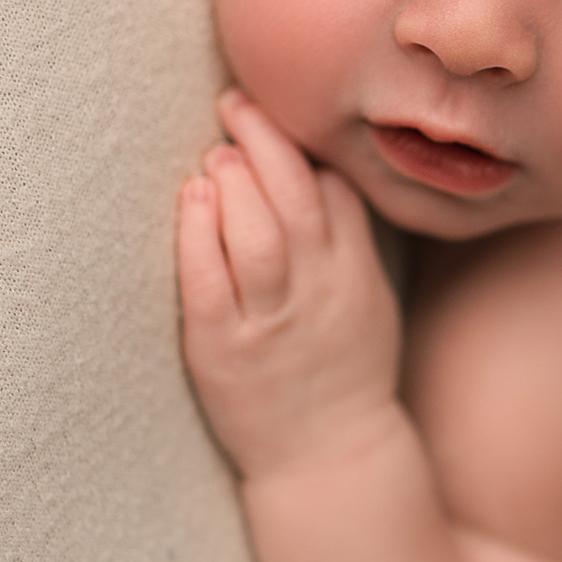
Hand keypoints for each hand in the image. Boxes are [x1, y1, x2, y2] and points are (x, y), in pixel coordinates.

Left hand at [177, 90, 401, 481]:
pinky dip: (200, 233)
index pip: (338, 194)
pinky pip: (211, 281)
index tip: (276, 113)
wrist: (330, 458)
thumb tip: (320, 176)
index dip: (304, 148)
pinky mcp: (224, 348)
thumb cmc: (344, 374)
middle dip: (264, 140)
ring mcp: (271, 321)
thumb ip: (350, 241)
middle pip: (295, 198)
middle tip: (235, 104)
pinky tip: (192, 199)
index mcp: (355, 276)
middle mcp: (318, 292)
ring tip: (216, 153)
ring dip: (234, 181)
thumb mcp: (370, 302)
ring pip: (258, 234)